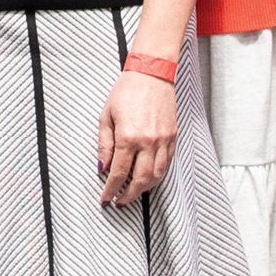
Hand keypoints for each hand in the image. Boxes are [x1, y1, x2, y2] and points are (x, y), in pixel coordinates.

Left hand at [97, 70, 177, 204]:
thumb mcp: (106, 116)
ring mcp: (163, 141)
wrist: (152, 74)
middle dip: (129, 195)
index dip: (111, 189)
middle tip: (120, 201)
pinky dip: (158, 175)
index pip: (119, 173)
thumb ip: (105, 144)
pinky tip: (149, 178)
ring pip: (157, 175)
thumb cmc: (127, 91)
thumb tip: (102, 167)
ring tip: (134, 193)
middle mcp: (148, 142)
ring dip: (145, 189)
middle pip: (140, 180)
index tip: (106, 198)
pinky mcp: (173, 137)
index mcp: (128, 137)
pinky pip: (167, 164)